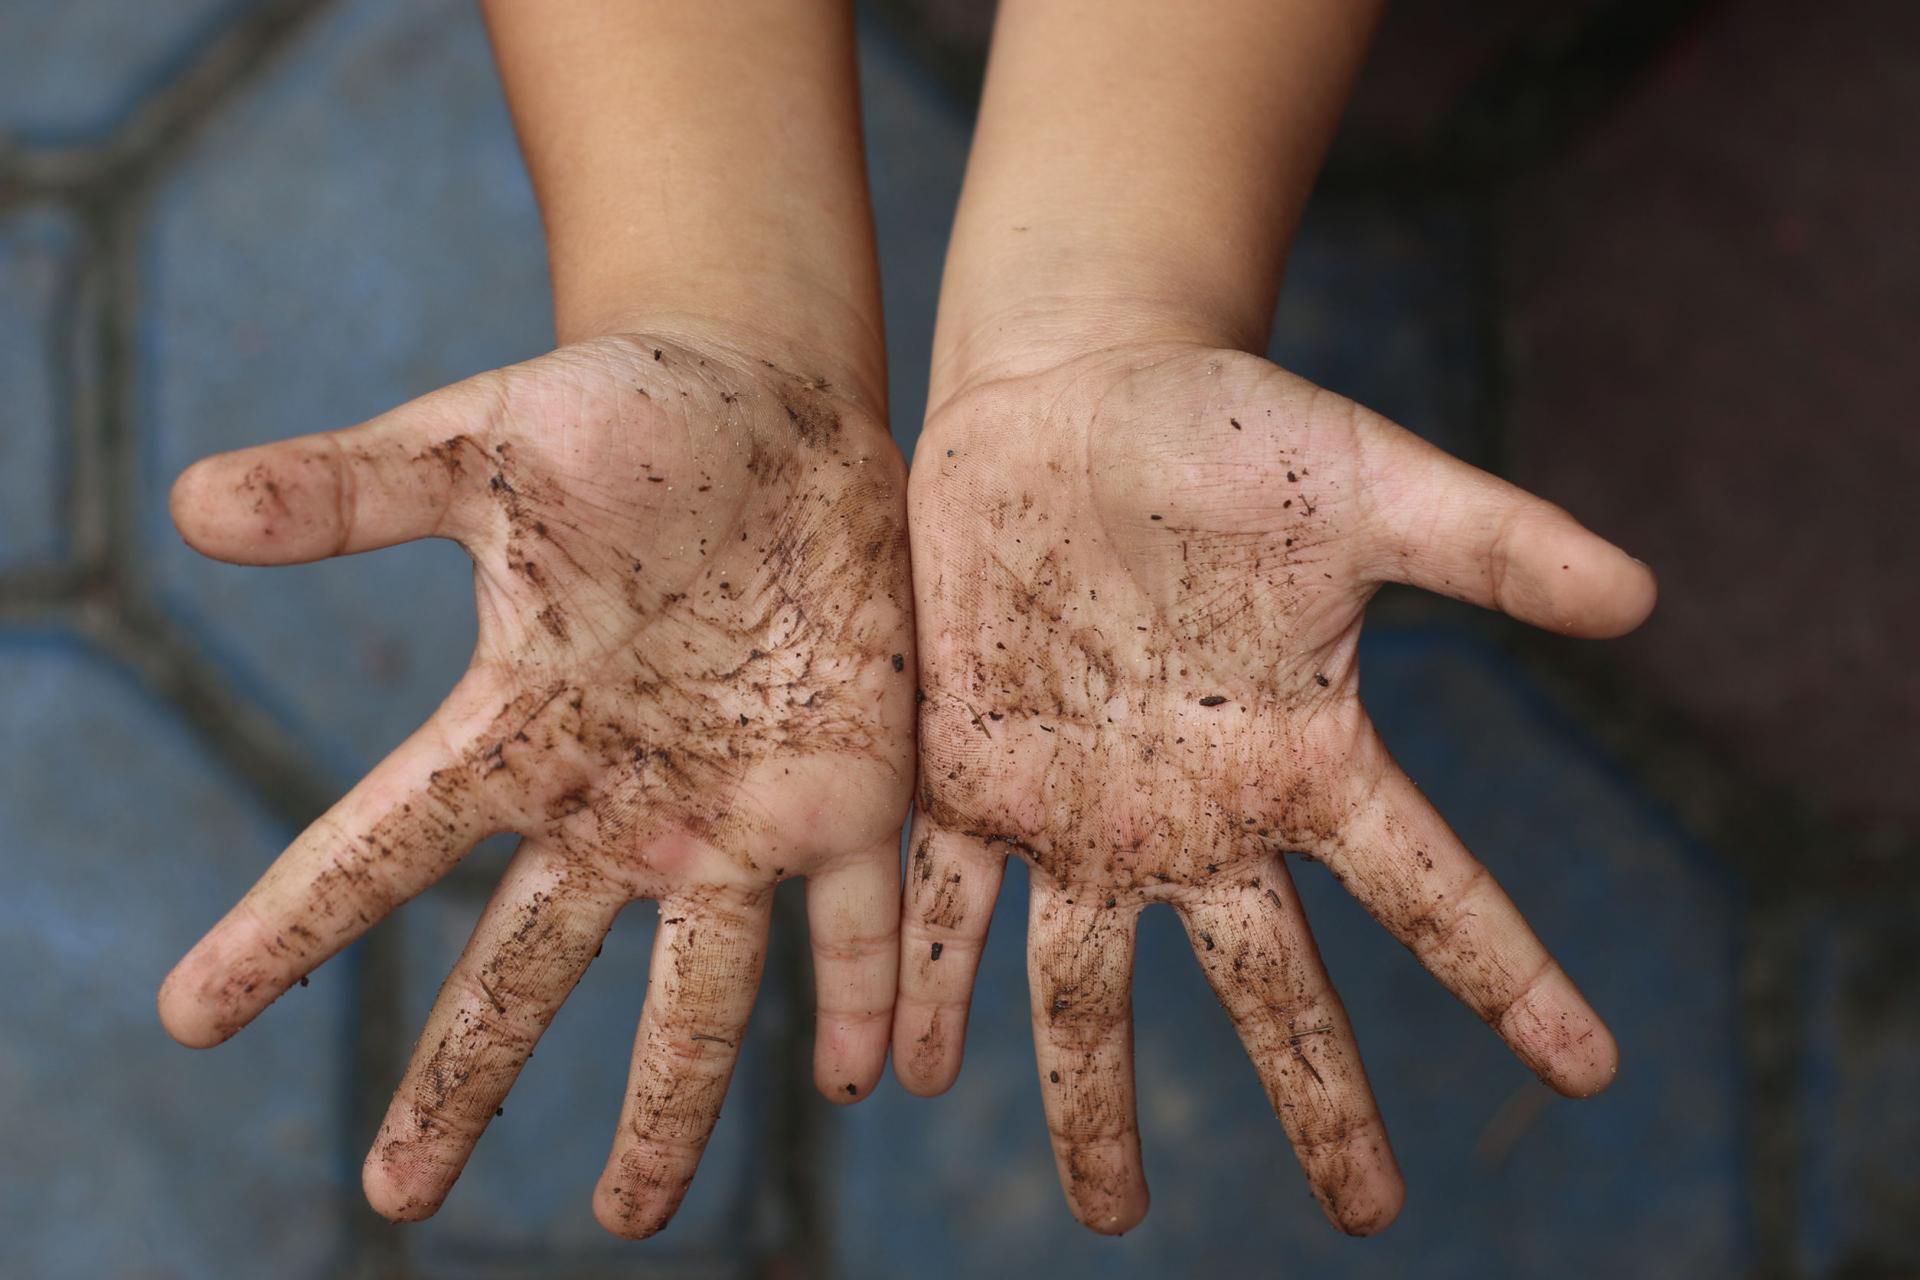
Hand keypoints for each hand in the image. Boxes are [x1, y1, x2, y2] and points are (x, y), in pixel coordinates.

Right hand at [157, 331, 914, 1236]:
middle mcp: (620, 801)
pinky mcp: (851, 789)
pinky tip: (862, 1080)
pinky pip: (858, 920)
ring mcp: (737, 810)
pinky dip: (861, 998)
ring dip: (669, 1105)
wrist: (772, 412)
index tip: (186, 1014)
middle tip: (397, 1198)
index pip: (377, 845)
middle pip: (525, 968)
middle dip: (462, 1081)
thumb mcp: (484, 446)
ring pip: (698, 989)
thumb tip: (184, 502)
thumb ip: (356, 487)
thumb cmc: (623, 420)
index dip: (283, 927)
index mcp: (521, 727)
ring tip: (630, 1217)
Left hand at [896, 343, 1654, 1234]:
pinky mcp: (972, 773)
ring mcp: (1081, 808)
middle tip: (1368, 1218)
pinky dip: (925, 984)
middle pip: (1270, 988)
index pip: (1433, 890)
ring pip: (1088, 985)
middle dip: (1319, 1101)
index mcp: (1306, 754)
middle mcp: (1200, 813)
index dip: (1514, 978)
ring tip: (1107, 1209)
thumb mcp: (1370, 480)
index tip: (1592, 1070)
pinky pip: (945, 900)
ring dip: (1091, 1098)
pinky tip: (912, 1071)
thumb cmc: (1230, 428)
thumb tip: (1645, 596)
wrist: (1074, 394)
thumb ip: (1492, 542)